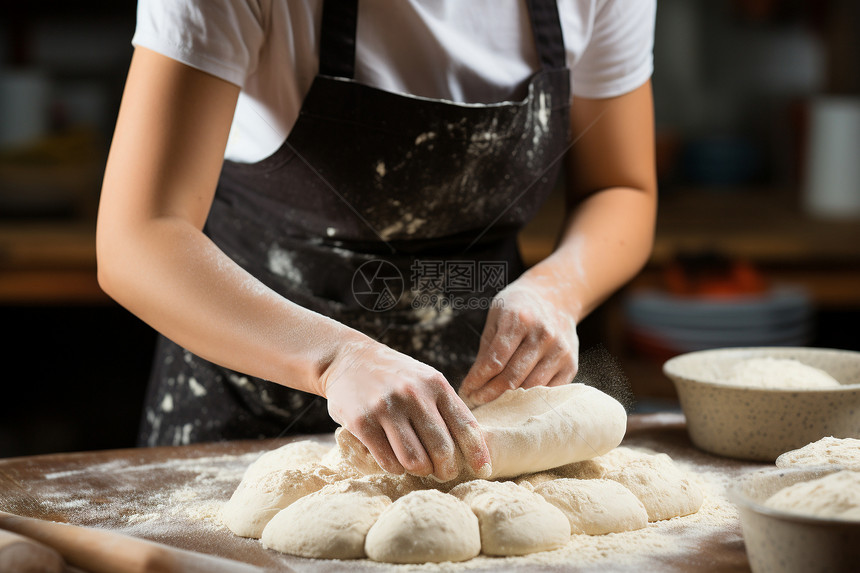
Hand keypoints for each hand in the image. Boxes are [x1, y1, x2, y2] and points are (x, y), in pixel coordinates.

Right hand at [322, 338, 490, 480]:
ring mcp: (386, 408)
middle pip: (442, 450)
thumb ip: (444, 406)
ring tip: (418, 466)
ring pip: (415, 461)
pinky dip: (395, 468)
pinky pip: (388, 461)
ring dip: (420, 470)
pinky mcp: (363, 423)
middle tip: (442, 473)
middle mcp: (413, 394)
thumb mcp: (424, 380)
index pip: (465, 425)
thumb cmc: (394, 376)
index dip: (477, 453)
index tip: (483, 471)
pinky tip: (394, 460)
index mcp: (435, 384)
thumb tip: (469, 447)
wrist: (347, 359)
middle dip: (446, 469)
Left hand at [458, 277, 579, 406]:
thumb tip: (474, 384)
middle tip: (476, 401)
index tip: (466, 391)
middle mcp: (543, 335)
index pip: (495, 361)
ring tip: (493, 403)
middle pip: (512, 377)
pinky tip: (517, 401)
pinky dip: (531, 399)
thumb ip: (487, 350)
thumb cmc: (518, 308)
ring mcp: (560, 350)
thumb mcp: (496, 318)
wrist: (555, 298)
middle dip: (489, 394)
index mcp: (520, 320)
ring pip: (531, 388)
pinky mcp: (571, 364)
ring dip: (509, 400)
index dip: (478, 380)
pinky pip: (549, 391)